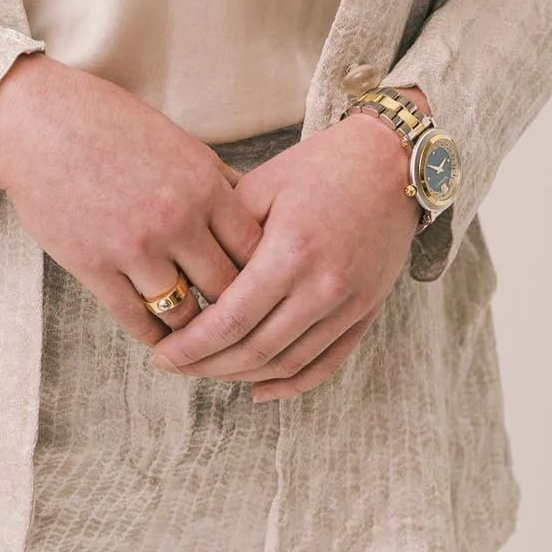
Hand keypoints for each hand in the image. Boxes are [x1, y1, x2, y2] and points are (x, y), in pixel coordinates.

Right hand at [0, 54, 264, 348]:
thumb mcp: (176, 140)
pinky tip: (163, 338)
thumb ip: (218, 179)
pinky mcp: (95, 268)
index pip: (256, 249)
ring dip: (195, 325)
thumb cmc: (108, 123)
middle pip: (229, 288)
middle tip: (238, 318)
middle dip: (236, 304)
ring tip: (200, 331)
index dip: (264, 271)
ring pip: (186, 313)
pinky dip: (156, 336)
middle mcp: (176, 219)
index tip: (262, 282)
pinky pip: (138, 320)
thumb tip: (258, 212)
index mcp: (203, 183)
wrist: (37, 122)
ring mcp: (135, 247)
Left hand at [145, 102, 426, 397]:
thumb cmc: (320, 166)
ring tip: (206, 370)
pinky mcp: (365, 313)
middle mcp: (323, 287)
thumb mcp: (264, 185)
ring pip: (287, 364)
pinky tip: (258, 388)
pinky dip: (290, 384)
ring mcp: (349, 305)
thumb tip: (190, 278)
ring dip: (242, 376)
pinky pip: (326, 365)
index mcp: (291, 252)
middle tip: (173, 366)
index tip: (161, 355)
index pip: (231, 320)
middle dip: (207, 366)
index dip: (191, 346)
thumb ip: (227, 235)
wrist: (391, 163)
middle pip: (255, 351)